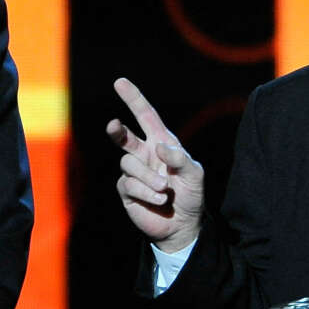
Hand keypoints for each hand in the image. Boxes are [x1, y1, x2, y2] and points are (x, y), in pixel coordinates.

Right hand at [106, 77, 204, 251]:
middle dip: (117, 130)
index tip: (119, 82)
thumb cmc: (191, 195)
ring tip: (165, 190)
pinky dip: (147, 192)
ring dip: (149, 178)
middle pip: (123, 137)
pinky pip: (129, 185)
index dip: (133, 99)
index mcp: (160, 142)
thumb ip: (180, 158)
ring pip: (129, 164)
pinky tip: (161, 200)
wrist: (182, 225)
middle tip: (114, 125)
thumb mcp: (194, 174)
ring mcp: (133, 172)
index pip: (145, 116)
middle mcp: (144, 154)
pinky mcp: (127, 191)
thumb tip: (159, 148)